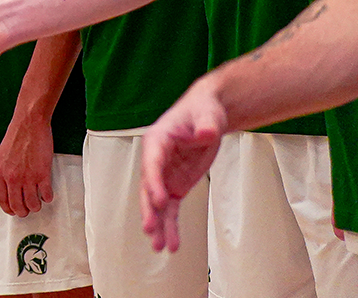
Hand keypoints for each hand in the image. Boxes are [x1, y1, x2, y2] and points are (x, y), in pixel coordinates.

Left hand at [0, 109, 55, 216]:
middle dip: (23, 212)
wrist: (28, 124)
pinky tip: (47, 193)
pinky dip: (47, 198)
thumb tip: (8, 185)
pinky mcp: (42, 174)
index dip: (8, 209)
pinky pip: (46, 195)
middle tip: (27, 210)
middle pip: (17, 205)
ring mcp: (28, 177)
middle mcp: (13, 178)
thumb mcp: (2, 156)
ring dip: (36, 207)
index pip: (2, 199)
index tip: (13, 211)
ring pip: (32, 204)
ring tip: (38, 203)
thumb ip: (5, 171)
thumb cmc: (17, 136)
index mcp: (1, 173)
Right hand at [140, 78, 227, 253]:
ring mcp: (164, 175)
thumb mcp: (209, 115)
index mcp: (158, 139)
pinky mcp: (175, 185)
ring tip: (159, 247)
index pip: (152, 162)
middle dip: (149, 209)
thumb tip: (207, 134)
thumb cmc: (204, 111)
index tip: (158, 200)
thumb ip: (207, 125)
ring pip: (156, 203)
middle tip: (150, 229)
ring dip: (158, 224)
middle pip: (148, 187)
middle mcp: (156, 160)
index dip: (154, 181)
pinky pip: (170, 209)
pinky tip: (173, 244)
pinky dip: (171, 226)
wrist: (207, 115)